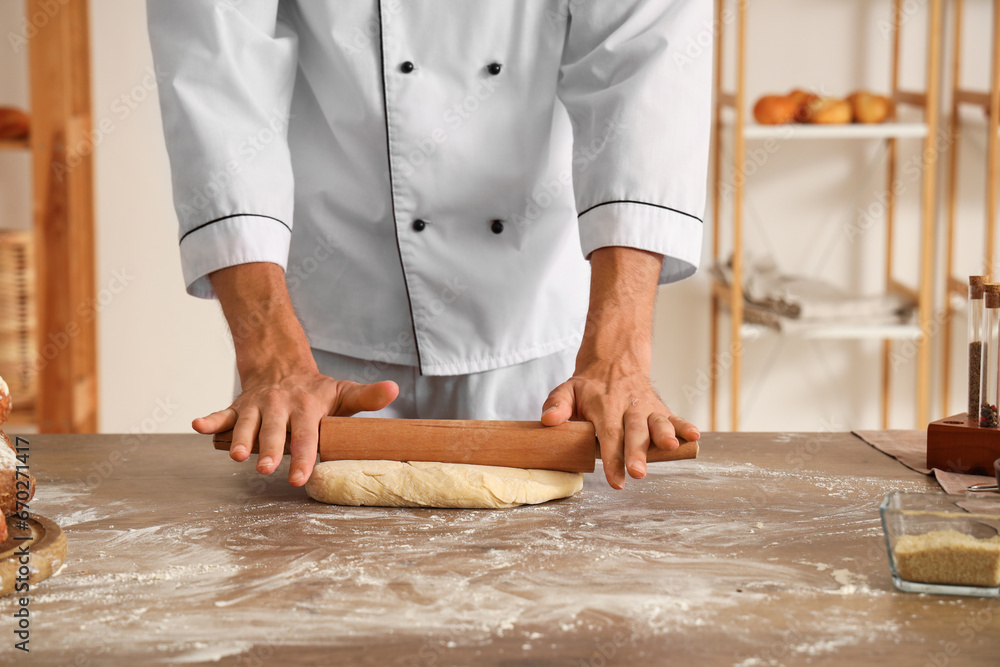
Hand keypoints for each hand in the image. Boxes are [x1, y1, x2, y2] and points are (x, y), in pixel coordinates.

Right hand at [193, 369, 397, 486]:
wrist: (282, 366)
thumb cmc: (317, 392)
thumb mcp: (343, 392)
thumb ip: (367, 396)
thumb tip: (395, 389)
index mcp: (307, 407)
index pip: (307, 436)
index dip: (304, 457)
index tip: (299, 478)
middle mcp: (279, 407)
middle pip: (274, 432)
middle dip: (270, 451)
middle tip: (268, 469)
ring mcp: (257, 407)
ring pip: (247, 425)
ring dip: (239, 439)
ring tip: (234, 455)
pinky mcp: (239, 408)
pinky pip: (222, 413)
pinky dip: (209, 420)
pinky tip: (196, 426)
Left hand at [541, 359, 698, 488]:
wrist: (614, 360)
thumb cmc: (588, 386)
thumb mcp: (567, 389)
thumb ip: (557, 404)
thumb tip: (548, 420)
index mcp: (604, 405)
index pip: (608, 434)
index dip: (613, 458)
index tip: (616, 480)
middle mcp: (628, 406)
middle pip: (634, 431)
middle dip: (637, 452)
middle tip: (639, 472)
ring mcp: (646, 407)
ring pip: (657, 421)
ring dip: (665, 434)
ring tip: (671, 447)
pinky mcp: (660, 408)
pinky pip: (674, 417)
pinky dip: (684, 426)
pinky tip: (695, 436)